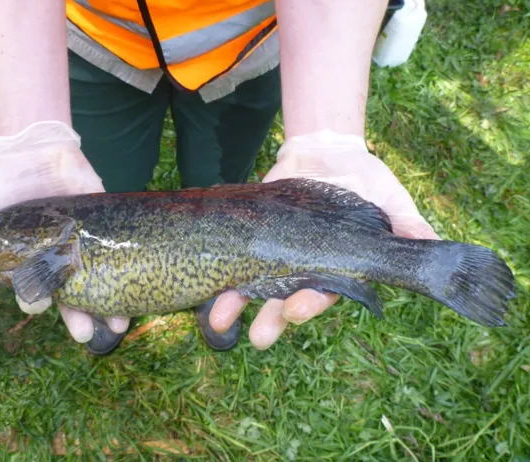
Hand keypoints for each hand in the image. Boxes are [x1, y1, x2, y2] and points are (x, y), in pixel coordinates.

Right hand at [0, 121, 129, 341]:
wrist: (33, 148)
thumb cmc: (0, 185)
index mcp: (28, 264)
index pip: (34, 292)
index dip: (36, 301)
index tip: (36, 304)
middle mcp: (59, 261)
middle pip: (71, 297)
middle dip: (77, 318)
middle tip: (85, 335)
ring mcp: (85, 245)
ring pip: (98, 283)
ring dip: (108, 308)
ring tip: (117, 327)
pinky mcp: (106, 225)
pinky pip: (120, 253)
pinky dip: (129, 270)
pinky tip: (136, 291)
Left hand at [209, 129, 439, 349]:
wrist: (326, 150)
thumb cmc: (365, 180)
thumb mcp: (391, 199)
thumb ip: (407, 225)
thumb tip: (435, 246)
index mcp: (336, 266)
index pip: (325, 291)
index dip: (312, 302)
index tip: (300, 310)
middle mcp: (303, 266)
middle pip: (286, 299)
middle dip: (273, 318)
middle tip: (260, 336)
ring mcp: (275, 251)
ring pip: (255, 284)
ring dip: (238, 303)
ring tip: (219, 322)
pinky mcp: (252, 232)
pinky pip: (234, 253)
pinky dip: (221, 267)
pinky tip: (205, 282)